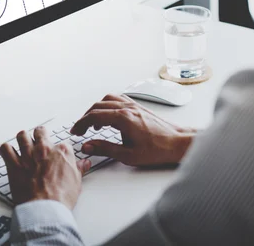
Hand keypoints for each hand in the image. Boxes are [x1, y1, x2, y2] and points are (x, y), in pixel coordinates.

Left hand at [0, 127, 90, 209]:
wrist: (45, 209)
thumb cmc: (61, 197)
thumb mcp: (77, 182)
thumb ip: (79, 169)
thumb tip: (84, 164)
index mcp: (61, 152)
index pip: (61, 142)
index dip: (58, 149)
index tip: (57, 154)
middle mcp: (44, 150)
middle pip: (40, 132)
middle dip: (39, 134)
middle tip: (38, 140)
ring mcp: (28, 155)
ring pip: (22, 136)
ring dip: (22, 139)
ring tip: (23, 143)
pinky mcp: (14, 164)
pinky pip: (6, 149)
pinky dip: (6, 150)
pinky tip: (9, 153)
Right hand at [71, 94, 196, 166]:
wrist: (177, 143)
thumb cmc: (157, 150)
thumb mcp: (127, 155)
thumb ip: (104, 149)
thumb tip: (88, 146)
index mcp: (123, 118)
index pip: (94, 116)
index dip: (81, 123)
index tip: (76, 131)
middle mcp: (127, 108)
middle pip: (98, 106)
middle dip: (85, 117)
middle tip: (80, 129)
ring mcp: (133, 105)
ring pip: (107, 100)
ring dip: (96, 109)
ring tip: (93, 124)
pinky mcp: (138, 107)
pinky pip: (118, 99)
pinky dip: (108, 105)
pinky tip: (108, 116)